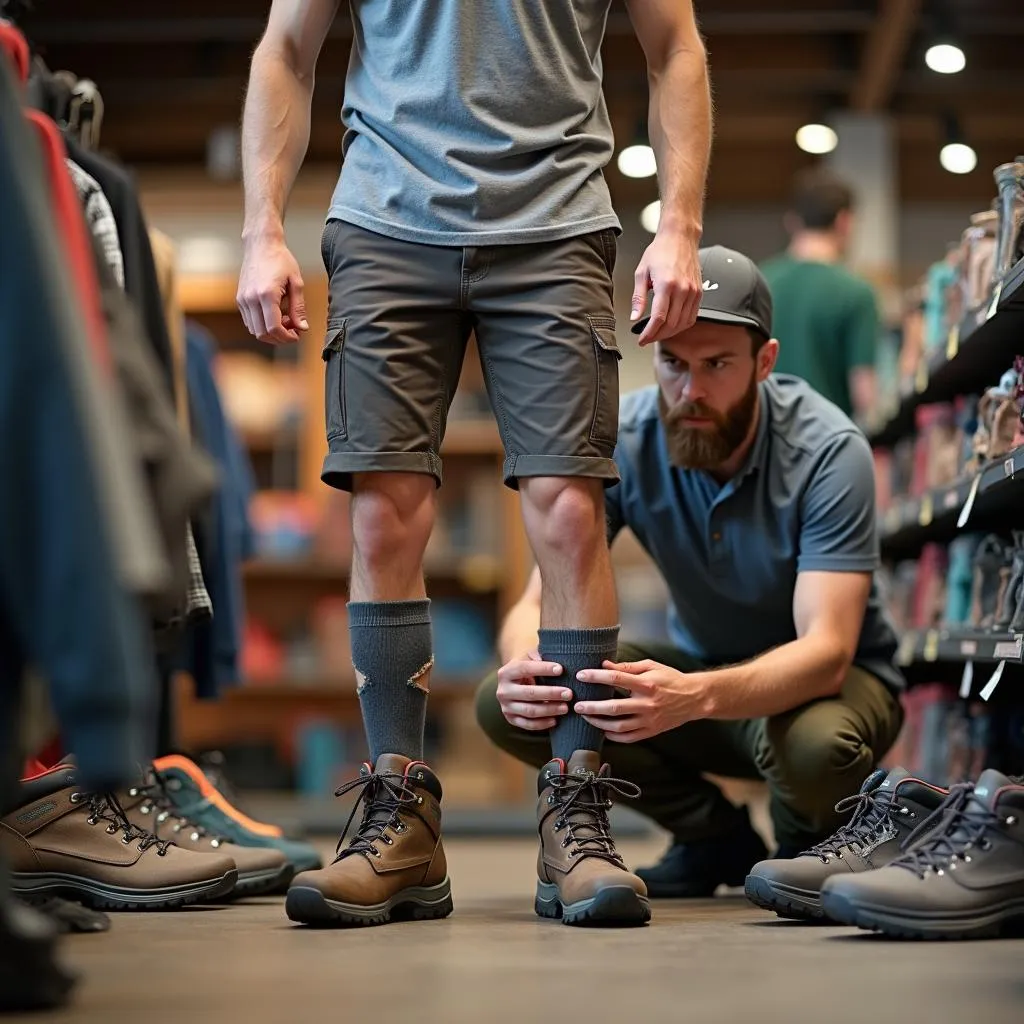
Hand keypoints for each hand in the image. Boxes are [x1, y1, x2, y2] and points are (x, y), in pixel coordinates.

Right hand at [237, 234, 308, 343]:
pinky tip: (275, 315)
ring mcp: (242, 299)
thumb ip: (299, 308)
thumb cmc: (281, 260)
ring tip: (285, 320)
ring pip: (254, 330)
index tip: (297, 335)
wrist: (261, 244)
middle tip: (293, 330)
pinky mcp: (240, 299)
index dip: (287, 337)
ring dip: (270, 332)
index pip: (274, 328)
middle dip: (279, 337)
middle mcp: (251, 299)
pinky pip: (250, 321)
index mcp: (266, 294)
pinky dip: (262, 324)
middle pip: (262, 333)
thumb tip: (302, 327)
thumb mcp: (296, 283)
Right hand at [495, 650, 572, 731]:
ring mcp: (506, 707)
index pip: (525, 668)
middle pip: (529, 693)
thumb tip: (553, 659)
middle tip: (569, 693)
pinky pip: (528, 725)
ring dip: (550, 710)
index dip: (543, 669)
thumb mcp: (530, 657)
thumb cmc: (529, 668)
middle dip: (551, 693)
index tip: (561, 669)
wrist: (516, 684)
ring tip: (566, 707)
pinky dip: (543, 724)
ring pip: (530, 711)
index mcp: (506, 672)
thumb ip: (539, 655)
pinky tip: (556, 720)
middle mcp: (503, 690)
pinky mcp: (511, 719)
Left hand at [573, 659, 709, 742]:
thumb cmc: (670, 679)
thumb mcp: (651, 666)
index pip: (616, 678)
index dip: (596, 676)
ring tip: (586, 717)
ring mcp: (649, 720)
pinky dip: (613, 736)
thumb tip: (604, 664)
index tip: (581, 675)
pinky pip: (628, 737)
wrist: (694, 698)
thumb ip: (628, 666)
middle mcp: (647, 703)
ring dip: (599, 723)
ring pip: (619, 726)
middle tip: (577, 705)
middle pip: (614, 707)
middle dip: (592, 707)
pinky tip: (603, 730)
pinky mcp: (652, 731)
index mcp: (646, 684)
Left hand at [631, 227, 702, 346]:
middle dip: (657, 336)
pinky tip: (672, 326)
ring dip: (669, 333)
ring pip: (682, 323)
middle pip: (671, 324)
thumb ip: (638, 298)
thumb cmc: (660, 251)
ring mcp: (693, 292)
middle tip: (647, 338)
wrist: (680, 237)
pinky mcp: (699, 292)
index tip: (642, 340)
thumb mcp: (642, 273)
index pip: (658, 318)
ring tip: (658, 334)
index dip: (649, 333)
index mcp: (666, 284)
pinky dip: (681, 325)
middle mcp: (683, 290)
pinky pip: (692, 317)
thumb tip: (634, 317)